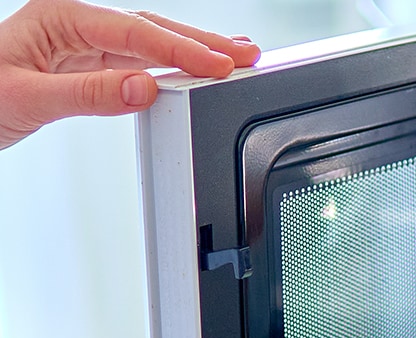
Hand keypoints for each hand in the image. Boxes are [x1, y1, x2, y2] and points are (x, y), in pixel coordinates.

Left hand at [0, 0, 260, 148]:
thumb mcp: (26, 98)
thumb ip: (87, 95)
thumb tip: (143, 89)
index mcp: (59, 18)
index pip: (134, 33)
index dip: (181, 50)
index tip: (218, 67)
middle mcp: (73, 26)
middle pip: (150, 30)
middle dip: (201, 43)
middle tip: (245, 56)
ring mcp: (80, 47)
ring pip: (149, 45)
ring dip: (192, 53)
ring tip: (234, 59)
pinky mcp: (84, 70)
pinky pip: (137, 65)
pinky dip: (170, 69)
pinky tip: (193, 72)